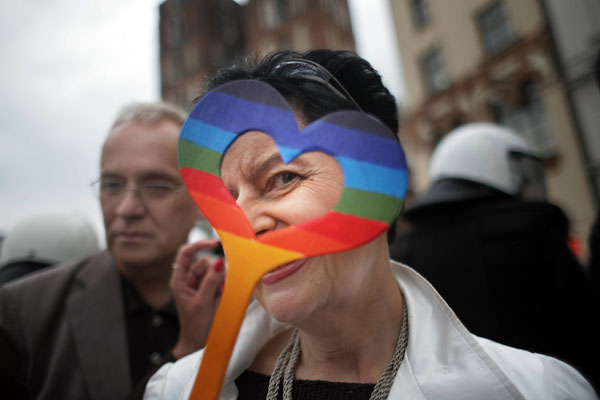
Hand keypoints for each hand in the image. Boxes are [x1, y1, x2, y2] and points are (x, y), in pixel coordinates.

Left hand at [170, 239, 224, 358]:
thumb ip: (211, 282)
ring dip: (220, 281)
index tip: (215, 242)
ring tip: (218, 297)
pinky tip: (220, 297)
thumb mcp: (203, 303)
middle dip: (215, 272)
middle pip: (205, 262)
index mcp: (179, 280)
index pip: (186, 253)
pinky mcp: (210, 289)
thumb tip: (219, 262)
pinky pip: (221, 279)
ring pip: (215, 270)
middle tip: (217, 290)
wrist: (199, 343)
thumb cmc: (196, 325)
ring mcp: (200, 284)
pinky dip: (223, 286)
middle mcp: (189, 279)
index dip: (199, 245)